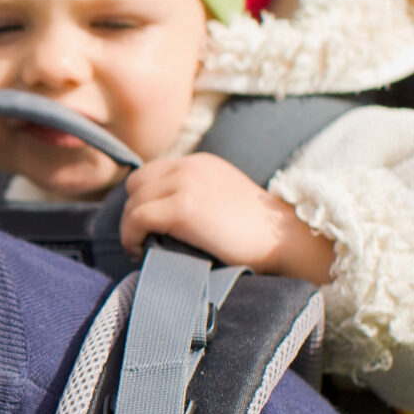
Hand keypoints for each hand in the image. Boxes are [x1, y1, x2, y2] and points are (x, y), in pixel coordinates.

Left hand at [121, 153, 336, 282]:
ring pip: (132, 203)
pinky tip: (141, 251)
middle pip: (136, 185)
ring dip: (130, 228)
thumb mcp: (223, 196)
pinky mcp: (181, 208)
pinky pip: (137, 219)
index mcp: (198, 163)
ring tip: (141, 248)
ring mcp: (184, 185)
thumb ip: (197, 194)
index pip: (149, 173)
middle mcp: (188, 167)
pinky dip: (131, 237)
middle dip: (133, 212)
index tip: (147, 225)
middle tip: (142, 238)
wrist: (283, 238)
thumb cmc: (257, 230)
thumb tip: (165, 216)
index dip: (142, 199)